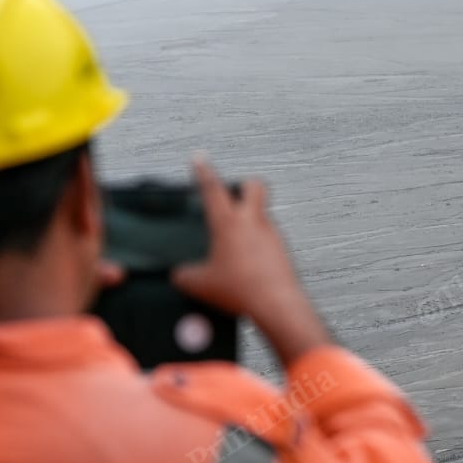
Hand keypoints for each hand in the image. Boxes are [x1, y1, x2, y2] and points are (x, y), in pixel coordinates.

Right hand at [172, 157, 331, 365]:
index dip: (204, 170)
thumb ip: (184, 276)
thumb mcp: (200, 284)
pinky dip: (258, 244)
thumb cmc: (242, 290)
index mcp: (228, 222)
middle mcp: (253, 221)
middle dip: (243, 184)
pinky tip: (249, 261)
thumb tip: (179, 276)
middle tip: (233, 192)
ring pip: (262, 214)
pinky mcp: (283, 250)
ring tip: (236, 241)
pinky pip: (269, 239)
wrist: (276, 304)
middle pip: (253, 185)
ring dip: (250, 220)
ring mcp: (272, 234)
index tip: (200, 158)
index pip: (213, 188)